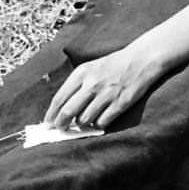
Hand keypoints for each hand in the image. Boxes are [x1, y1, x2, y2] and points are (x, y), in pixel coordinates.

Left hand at [44, 44, 163, 128]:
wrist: (141, 60)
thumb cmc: (113, 66)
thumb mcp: (90, 68)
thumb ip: (76, 86)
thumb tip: (61, 109)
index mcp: (81, 73)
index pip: (59, 98)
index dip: (51, 114)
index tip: (47, 124)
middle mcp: (92, 84)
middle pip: (68, 111)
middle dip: (61, 124)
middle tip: (60, 129)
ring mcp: (106, 94)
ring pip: (84, 119)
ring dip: (82, 124)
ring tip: (85, 121)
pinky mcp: (120, 104)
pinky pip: (102, 122)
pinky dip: (98, 125)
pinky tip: (100, 120)